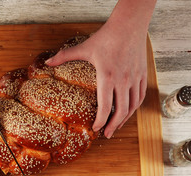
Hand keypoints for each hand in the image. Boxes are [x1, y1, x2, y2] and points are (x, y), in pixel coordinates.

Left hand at [46, 0, 155, 137]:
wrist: (129, 25)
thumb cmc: (107, 37)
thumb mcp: (84, 47)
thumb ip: (64, 56)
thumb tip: (47, 62)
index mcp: (107, 76)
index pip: (105, 106)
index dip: (101, 121)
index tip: (96, 129)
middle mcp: (123, 81)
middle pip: (121, 111)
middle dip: (113, 126)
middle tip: (106, 135)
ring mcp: (135, 79)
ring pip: (132, 106)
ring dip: (124, 119)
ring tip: (117, 127)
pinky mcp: (142, 75)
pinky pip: (140, 96)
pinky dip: (134, 107)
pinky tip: (129, 112)